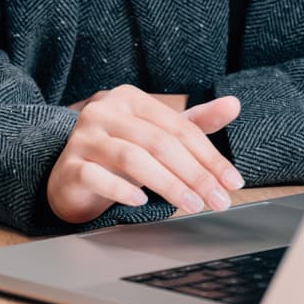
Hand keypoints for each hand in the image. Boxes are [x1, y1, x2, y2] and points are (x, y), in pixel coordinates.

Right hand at [46, 85, 242, 224]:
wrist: (72, 178)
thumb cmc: (120, 155)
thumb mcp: (158, 136)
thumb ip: (194, 123)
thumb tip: (234, 104)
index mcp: (130, 99)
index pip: (178, 127)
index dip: (209, 156)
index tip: (232, 182)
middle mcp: (104, 111)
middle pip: (159, 143)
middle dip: (195, 174)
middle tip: (218, 200)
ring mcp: (83, 137)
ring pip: (133, 158)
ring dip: (168, 184)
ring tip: (192, 205)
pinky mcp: (69, 165)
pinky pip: (96, 176)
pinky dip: (121, 190)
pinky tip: (141, 202)